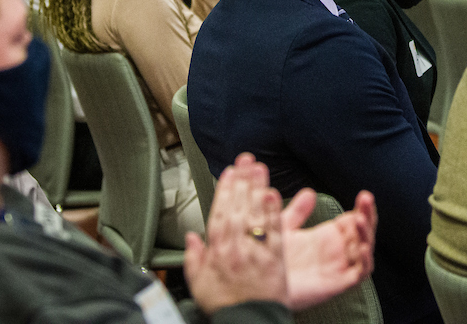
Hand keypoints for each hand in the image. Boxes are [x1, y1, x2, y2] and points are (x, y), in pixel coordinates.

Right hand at [185, 153, 287, 314]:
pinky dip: (274, 211)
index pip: (220, 212)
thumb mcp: (199, 284)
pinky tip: (274, 195)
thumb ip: (194, 258)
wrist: (248, 322)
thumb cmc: (226, 305)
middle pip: (240, 207)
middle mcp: (237, 247)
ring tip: (260, 169)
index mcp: (217, 251)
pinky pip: (274, 229)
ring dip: (258, 188)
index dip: (225, 190)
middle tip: (247, 160)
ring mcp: (257, 250)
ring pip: (256, 214)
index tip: (229, 172)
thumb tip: (191, 238)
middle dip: (243, 181)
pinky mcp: (275, 257)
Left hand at [279, 187, 376, 310]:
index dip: (361, 208)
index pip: (353, 220)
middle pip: (362, 231)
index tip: (363, 196)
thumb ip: (297, 212)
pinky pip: (359, 274)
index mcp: (328, 237)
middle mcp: (336, 251)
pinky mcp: (337, 284)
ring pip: (364, 250)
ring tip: (361, 219)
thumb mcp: (284, 229)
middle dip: (367, 215)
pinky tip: (362, 248)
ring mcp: (338, 267)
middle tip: (366, 199)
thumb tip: (309, 193)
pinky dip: (365, 261)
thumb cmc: (273, 260)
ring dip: (366, 234)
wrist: (262, 287)